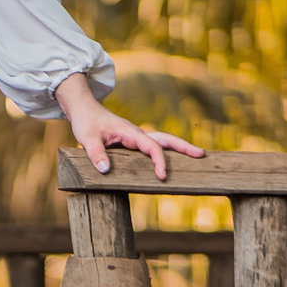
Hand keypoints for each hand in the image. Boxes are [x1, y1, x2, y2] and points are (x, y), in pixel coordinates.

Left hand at [56, 79, 203, 182]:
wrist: (84, 110)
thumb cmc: (86, 123)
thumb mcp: (87, 139)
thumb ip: (95, 154)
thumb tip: (105, 170)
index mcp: (130, 132)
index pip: (152, 147)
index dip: (159, 161)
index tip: (162, 176)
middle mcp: (137, 133)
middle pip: (166, 139)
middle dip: (183, 147)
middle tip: (202, 155)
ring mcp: (136, 136)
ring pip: (162, 141)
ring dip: (178, 148)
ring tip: (196, 155)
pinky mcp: (133, 141)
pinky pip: (153, 147)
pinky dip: (166, 152)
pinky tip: (172, 160)